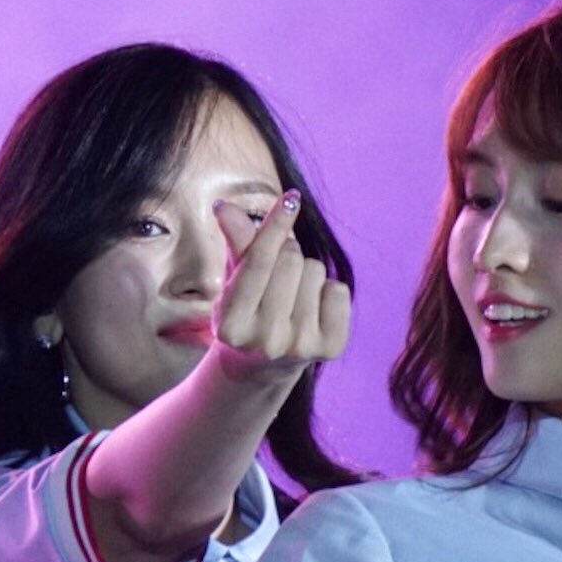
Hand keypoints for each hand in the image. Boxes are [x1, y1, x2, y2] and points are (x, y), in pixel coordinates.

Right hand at [209, 189, 350, 385]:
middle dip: (287, 253)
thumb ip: (235, 242)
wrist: (264, 363)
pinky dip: (327, 290)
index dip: (275, 225)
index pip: (259, 260)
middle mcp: (265, 340)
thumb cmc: (248, 307)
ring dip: (305, 272)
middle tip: (278, 273)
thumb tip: (224, 205)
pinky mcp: (330, 348)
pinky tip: (312, 309)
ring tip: (292, 295)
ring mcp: (299, 347)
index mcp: (231, 324)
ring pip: (315, 271)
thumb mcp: (235, 278)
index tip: (291, 199)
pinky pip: (338, 290)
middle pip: (292, 259)